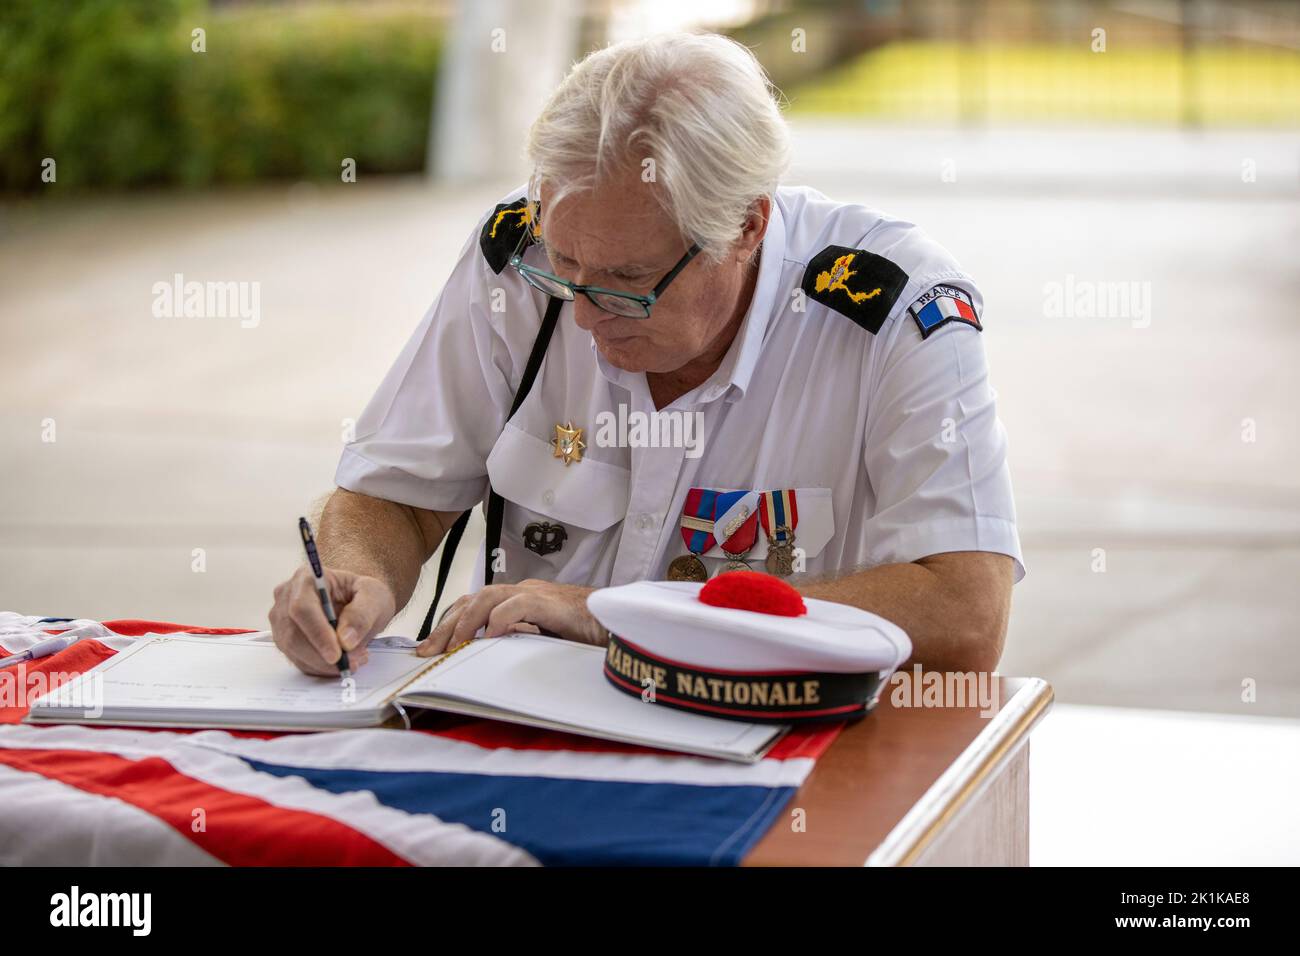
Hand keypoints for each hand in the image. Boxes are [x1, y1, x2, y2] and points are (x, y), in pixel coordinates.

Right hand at [268, 566, 395, 675]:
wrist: (359, 601)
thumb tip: (345, 640)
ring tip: (354, 659)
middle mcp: (287, 597)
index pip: (302, 608)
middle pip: (292, 634)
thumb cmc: (364, 593)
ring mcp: (283, 620)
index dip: (317, 633)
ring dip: (324, 664)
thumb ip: (362, 614)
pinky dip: (322, 667)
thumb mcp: (375, 596)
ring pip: (294, 651)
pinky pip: (299, 660)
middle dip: (322, 655)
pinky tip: (343, 662)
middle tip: (353, 662)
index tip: (336, 654)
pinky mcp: (286, 640)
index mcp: (307, 578)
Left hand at [417, 579, 605, 656]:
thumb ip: (517, 642)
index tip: (429, 648)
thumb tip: (485, 659)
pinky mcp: (549, 603)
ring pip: (489, 597)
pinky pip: (517, 605)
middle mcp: (522, 592)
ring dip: (466, 621)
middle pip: (472, 600)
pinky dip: (500, 620)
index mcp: (517, 599)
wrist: (617, 622)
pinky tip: (489, 636)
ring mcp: (535, 594)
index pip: (472, 605)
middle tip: (428, 651)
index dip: (448, 623)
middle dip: (446, 625)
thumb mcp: (541, 640)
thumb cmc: (584, 634)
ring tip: (453, 644)